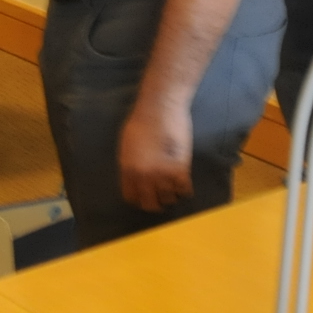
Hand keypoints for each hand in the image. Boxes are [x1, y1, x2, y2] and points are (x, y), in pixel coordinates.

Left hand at [118, 94, 194, 212]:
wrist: (160, 108)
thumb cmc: (141, 121)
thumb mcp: (127, 145)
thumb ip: (130, 164)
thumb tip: (135, 178)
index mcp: (128, 170)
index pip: (132, 198)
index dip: (140, 199)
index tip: (146, 196)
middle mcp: (144, 176)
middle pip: (151, 204)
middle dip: (157, 203)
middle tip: (163, 197)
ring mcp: (163, 174)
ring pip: (170, 199)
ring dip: (172, 195)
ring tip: (174, 186)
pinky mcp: (181, 169)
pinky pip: (185, 190)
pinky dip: (185, 189)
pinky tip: (184, 182)